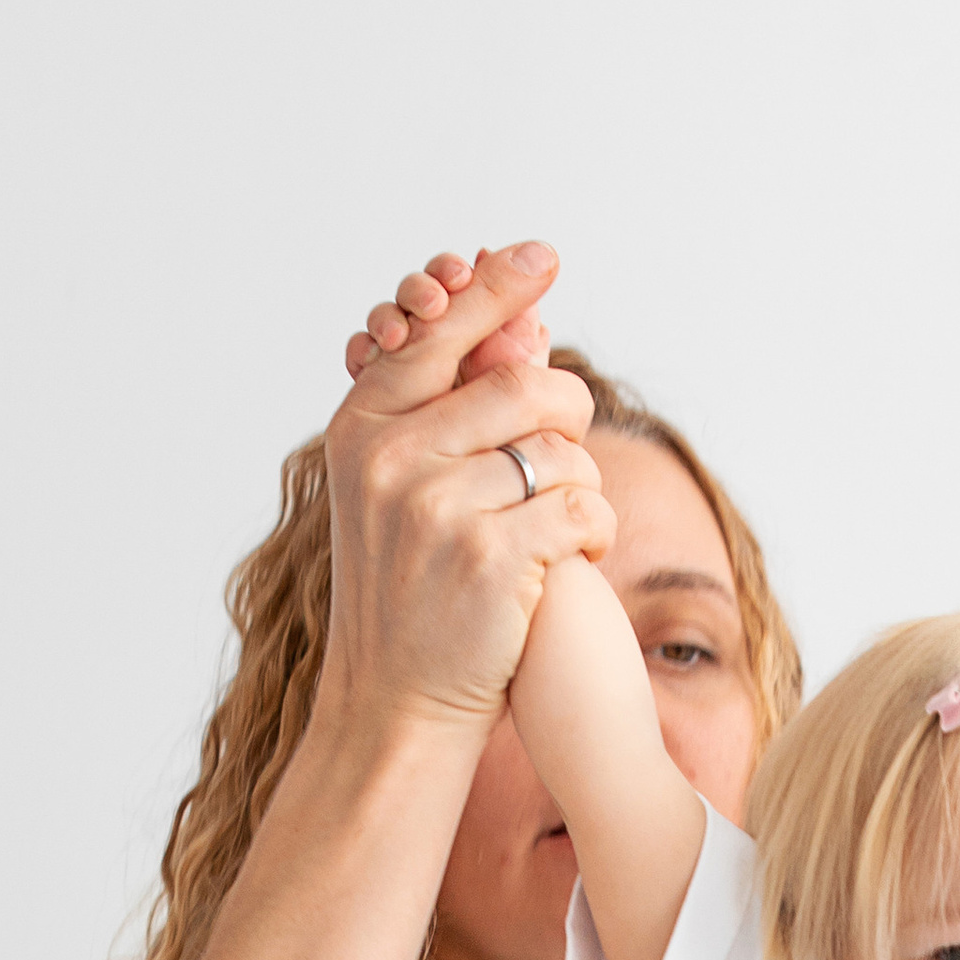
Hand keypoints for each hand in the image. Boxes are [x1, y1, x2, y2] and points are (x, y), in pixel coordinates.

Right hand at [317, 242, 614, 734]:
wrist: (395, 703)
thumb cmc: (409, 597)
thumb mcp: (399, 496)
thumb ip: (442, 419)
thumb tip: (520, 331)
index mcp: (363, 430)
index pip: (441, 337)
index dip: (496, 291)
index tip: (542, 256)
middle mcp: (392, 459)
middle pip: (521, 386)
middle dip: (567, 414)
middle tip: (572, 448)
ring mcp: (438, 506)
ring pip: (561, 450)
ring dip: (584, 483)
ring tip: (567, 524)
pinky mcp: (491, 557)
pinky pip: (583, 507)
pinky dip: (596, 531)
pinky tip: (580, 556)